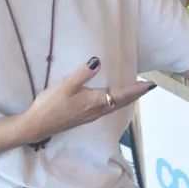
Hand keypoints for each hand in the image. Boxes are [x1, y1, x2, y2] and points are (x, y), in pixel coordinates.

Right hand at [17, 57, 155, 144]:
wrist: (38, 126)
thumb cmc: (51, 104)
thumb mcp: (66, 85)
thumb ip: (82, 73)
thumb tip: (98, 61)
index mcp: (96, 101)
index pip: (122, 94)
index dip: (137, 89)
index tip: (150, 85)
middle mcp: (98, 110)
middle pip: (122, 102)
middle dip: (136, 94)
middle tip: (148, 87)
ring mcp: (92, 115)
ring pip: (115, 106)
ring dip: (127, 99)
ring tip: (136, 91)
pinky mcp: (85, 117)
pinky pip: (108, 109)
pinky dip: (117, 102)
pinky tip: (114, 99)